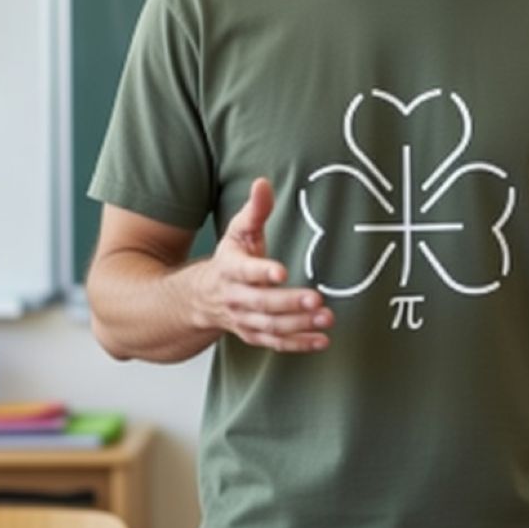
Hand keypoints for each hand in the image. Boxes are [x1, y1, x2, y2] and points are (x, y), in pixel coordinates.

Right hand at [193, 178, 332, 352]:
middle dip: (289, 302)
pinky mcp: (254, 334)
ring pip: (270, 326)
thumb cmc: (229, 259)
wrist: (202, 298)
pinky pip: (276, 343)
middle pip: (261, 303)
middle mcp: (235, 297)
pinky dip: (298, 344)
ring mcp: (244, 319)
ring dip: (299, 325)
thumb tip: (263, 183)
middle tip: (316, 299)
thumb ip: (255, 209)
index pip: (245, 271)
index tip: (282, 271)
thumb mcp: (238, 231)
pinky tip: (322, 340)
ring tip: (326, 318)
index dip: (262, 271)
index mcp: (230, 268)